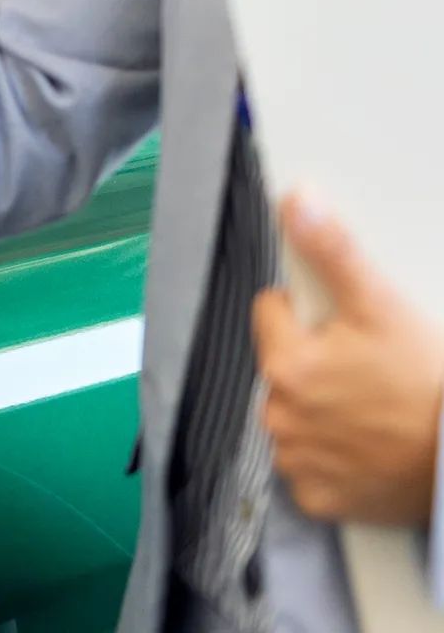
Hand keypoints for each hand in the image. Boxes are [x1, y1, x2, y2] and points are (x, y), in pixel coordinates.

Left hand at [254, 186, 443, 525]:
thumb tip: (298, 201)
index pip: (271, 313)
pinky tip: (368, 447)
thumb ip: (334, 252)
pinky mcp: (317, 498)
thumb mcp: (382, 307)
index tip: (343, 325)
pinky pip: (311, 467)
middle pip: (282, 365)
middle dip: (314, 361)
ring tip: (372, 409)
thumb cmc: (427, 387)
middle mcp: (277, 415)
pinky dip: (333, 457)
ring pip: (294, 415)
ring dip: (321, 409)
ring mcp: (296, 460)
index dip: (307, 312)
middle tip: (367, 370)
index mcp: (285, 364)